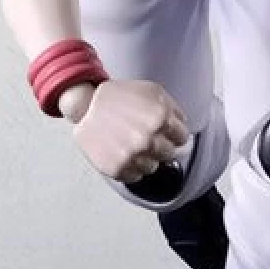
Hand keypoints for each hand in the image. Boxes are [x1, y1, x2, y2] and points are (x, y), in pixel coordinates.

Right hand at [71, 78, 187, 182]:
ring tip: (130, 143)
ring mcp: (133, 156)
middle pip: (169, 154)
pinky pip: (135, 177)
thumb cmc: (119, 97)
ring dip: (145, 158)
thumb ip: (173, 108)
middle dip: (159, 145)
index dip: (173, 133)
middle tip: (143, 136)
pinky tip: (121, 152)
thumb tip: (183, 125)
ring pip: (153, 167)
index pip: (182, 138)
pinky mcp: (118, 168)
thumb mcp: (152, 91)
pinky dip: (130, 167)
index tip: (163, 131)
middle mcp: (148, 139)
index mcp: (161, 118)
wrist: (86, 105)